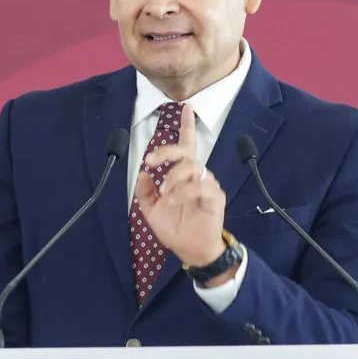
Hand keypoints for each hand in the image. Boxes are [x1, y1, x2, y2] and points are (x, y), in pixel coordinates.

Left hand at [134, 103, 227, 268]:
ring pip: (192, 167)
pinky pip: (200, 186)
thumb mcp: (151, 210)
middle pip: (187, 151)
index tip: (186, 108)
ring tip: (164, 193)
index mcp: (183, 175)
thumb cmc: (175, 228)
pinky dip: (183, 192)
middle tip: (151, 160)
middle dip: (168, 151)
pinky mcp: (215, 197)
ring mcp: (207, 185)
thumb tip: (142, 174)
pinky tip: (172, 201)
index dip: (187, 126)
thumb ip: (144, 192)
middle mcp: (197, 175)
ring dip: (173, 177)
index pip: (187, 144)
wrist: (191, 250)